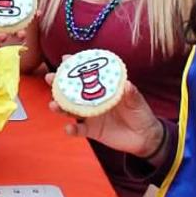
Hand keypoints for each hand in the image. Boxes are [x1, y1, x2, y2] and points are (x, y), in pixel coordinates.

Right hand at [46, 62, 164, 157]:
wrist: (145, 138)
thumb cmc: (141, 114)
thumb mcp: (138, 102)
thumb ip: (132, 94)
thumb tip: (127, 85)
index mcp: (103, 88)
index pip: (88, 74)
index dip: (76, 66)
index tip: (65, 59)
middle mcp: (93, 100)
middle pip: (72, 91)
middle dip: (59, 84)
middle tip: (50, 78)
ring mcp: (90, 116)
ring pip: (70, 109)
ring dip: (60, 107)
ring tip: (54, 105)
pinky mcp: (91, 131)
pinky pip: (78, 130)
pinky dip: (72, 130)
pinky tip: (68, 128)